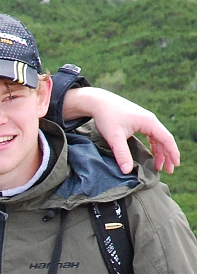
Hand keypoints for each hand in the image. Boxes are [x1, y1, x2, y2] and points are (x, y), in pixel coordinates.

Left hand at [64, 88, 180, 174]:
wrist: (98, 102)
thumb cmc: (107, 117)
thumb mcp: (114, 137)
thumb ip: (122, 153)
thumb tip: (127, 171)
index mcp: (149, 122)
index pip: (166, 139)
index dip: (172, 153)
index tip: (175, 165)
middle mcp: (150, 120)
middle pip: (164, 139)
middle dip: (167, 155)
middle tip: (169, 170)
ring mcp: (144, 120)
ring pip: (158, 137)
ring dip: (160, 151)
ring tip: (159, 166)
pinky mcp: (138, 121)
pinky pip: (151, 135)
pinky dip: (154, 145)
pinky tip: (152, 153)